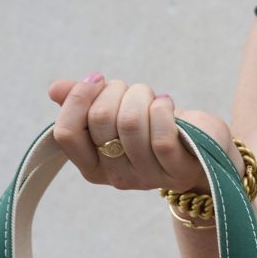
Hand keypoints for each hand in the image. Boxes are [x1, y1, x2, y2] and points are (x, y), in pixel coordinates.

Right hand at [45, 73, 243, 193]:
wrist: (202, 147)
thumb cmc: (154, 126)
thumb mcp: (116, 112)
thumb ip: (84, 103)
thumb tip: (55, 90)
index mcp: (92, 166)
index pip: (66, 134)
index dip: (79, 98)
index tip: (96, 79)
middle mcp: (116, 178)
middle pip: (100, 120)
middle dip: (116, 90)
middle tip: (132, 91)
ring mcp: (147, 178)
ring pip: (131, 123)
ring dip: (141, 96)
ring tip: (152, 98)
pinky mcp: (177, 171)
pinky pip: (161, 136)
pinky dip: (163, 110)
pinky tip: (166, 104)